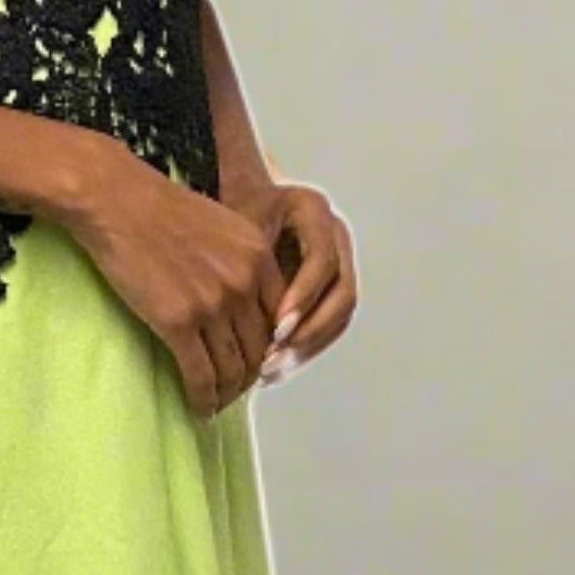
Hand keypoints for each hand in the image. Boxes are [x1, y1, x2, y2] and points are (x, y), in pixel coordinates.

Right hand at [64, 153, 292, 417]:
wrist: (116, 199)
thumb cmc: (158, 208)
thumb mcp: (220, 224)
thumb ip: (241, 261)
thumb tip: (243, 305)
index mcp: (258, 256)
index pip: (280, 319)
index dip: (269, 348)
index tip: (255, 362)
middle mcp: (244, 282)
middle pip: (260, 349)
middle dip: (249, 376)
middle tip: (234, 390)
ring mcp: (213, 303)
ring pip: (233, 368)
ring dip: (227, 394)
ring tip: (216, 403)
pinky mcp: (178, 321)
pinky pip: (201, 375)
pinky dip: (203, 399)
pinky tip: (199, 409)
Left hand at [222, 176, 357, 382]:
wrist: (241, 205)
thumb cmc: (231, 214)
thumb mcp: (234, 226)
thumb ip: (248, 264)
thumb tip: (247, 320)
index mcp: (314, 211)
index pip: (322, 260)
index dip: (303, 297)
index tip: (277, 328)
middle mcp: (336, 236)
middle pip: (343, 293)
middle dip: (310, 331)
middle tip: (274, 356)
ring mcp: (341, 261)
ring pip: (341, 315)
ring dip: (309, 347)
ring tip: (271, 369)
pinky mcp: (334, 288)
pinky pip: (331, 325)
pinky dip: (306, 349)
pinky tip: (277, 368)